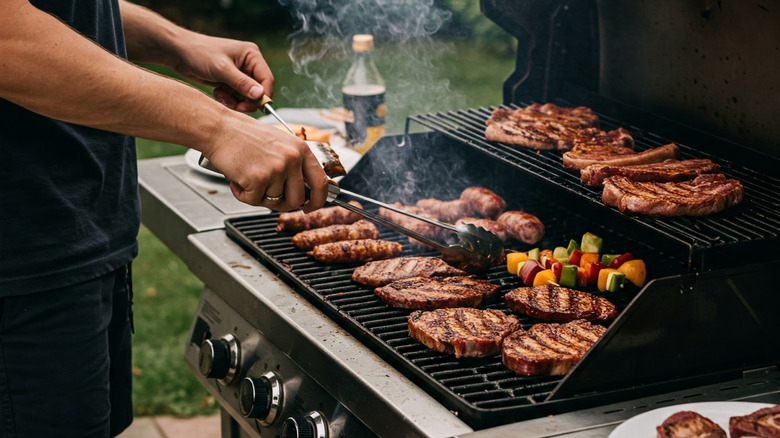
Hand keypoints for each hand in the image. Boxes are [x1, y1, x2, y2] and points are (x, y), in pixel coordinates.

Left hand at [169, 31, 272, 111]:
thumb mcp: (221, 69)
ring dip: (235, 101)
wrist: (178, 52)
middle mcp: (248, 64)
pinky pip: (236, 96)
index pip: (267, 79)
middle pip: (258, 90)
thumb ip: (242, 83)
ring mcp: (239, 73)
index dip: (263, 96)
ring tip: (221, 96)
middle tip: (236, 106)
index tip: (253, 107)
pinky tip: (217, 93)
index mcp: (252, 55)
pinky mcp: (230, 80)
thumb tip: (260, 95)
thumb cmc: (199, 53)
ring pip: (247, 96)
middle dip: (246, 100)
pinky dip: (228, 99)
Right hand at [204, 112, 328, 211]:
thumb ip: (294, 164)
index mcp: (301, 149)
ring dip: (258, 195)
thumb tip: (302, 191)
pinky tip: (237, 179)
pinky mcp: (258, 178)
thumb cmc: (244, 136)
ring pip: (274, 201)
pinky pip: (254, 201)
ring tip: (247, 177)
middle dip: (282, 203)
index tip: (310, 207)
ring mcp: (276, 169)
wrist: (219, 128)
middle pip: (297, 199)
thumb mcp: (280, 144)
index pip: (321, 182)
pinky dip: (243, 195)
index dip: (318, 200)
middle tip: (267, 195)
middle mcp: (292, 159)